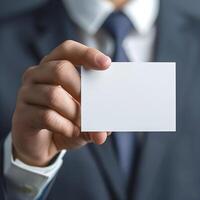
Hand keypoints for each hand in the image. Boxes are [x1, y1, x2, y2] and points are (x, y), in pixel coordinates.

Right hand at [12, 40, 110, 165]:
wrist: (43, 145)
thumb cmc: (65, 123)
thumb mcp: (83, 115)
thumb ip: (96, 115)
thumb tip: (106, 127)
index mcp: (53, 67)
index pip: (68, 50)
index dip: (87, 54)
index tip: (106, 64)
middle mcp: (37, 75)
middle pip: (60, 69)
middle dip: (81, 90)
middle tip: (92, 107)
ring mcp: (27, 93)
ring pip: (54, 95)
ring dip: (74, 113)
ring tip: (83, 125)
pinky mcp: (22, 114)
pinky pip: (47, 116)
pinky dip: (66, 126)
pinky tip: (73, 132)